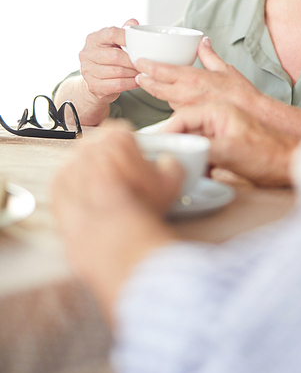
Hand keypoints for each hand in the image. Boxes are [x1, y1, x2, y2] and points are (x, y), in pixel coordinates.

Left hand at [51, 122, 182, 319]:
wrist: (119, 241)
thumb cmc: (142, 211)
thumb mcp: (171, 182)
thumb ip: (171, 163)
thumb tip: (167, 163)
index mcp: (116, 139)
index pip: (121, 131)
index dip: (130, 146)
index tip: (134, 158)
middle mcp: (89, 148)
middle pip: (99, 146)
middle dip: (109, 159)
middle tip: (122, 178)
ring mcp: (70, 168)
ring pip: (80, 164)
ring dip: (91, 175)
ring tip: (108, 195)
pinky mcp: (57, 190)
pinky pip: (65, 184)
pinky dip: (76, 191)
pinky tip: (91, 203)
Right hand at [79, 18, 139, 104]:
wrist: (94, 81)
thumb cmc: (108, 59)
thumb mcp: (114, 42)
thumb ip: (123, 32)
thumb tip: (133, 22)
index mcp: (93, 38)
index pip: (111, 33)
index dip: (127, 37)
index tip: (140, 43)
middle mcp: (87, 53)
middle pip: (115, 56)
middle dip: (133, 60)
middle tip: (146, 63)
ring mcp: (87, 71)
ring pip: (117, 72)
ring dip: (134, 73)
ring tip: (143, 72)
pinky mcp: (93, 86)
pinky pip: (116, 85)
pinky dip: (130, 83)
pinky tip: (137, 81)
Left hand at [135, 36, 260, 112]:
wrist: (251, 114)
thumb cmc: (241, 93)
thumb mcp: (225, 68)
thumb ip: (209, 55)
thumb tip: (203, 42)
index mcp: (192, 78)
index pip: (161, 71)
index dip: (147, 66)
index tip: (139, 61)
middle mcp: (186, 94)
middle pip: (156, 88)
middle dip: (145, 81)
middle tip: (139, 76)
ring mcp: (187, 108)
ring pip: (165, 100)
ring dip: (158, 93)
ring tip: (152, 85)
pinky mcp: (192, 119)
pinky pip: (176, 110)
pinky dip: (172, 103)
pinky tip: (174, 99)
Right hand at [162, 103, 298, 186]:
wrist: (291, 166)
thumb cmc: (270, 154)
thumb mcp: (231, 151)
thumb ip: (202, 148)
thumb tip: (179, 150)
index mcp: (218, 110)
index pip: (182, 117)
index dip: (167, 133)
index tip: (157, 148)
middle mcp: (217, 119)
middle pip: (184, 129)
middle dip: (175, 146)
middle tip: (165, 161)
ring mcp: (220, 134)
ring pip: (191, 144)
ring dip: (186, 157)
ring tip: (183, 170)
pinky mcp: (224, 148)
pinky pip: (201, 155)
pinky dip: (197, 165)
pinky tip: (199, 176)